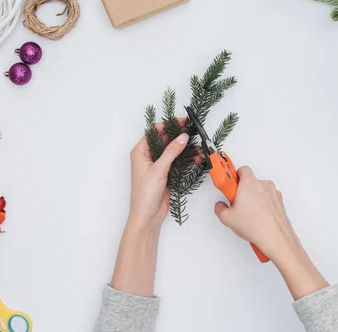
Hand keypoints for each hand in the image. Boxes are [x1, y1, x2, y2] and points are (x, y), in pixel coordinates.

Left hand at [110, 123, 190, 296]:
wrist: (147, 216)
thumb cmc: (145, 194)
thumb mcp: (158, 170)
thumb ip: (171, 152)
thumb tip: (182, 137)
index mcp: (140, 152)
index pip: (154, 132)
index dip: (168, 125)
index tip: (182, 121)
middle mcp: (148, 156)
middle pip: (165, 140)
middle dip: (178, 135)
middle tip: (192, 131)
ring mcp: (157, 165)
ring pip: (173, 151)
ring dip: (184, 148)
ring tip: (197, 145)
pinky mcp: (166, 174)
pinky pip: (177, 162)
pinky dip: (186, 159)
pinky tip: (196, 157)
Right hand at [214, 166, 328, 299]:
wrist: (276, 239)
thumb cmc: (255, 226)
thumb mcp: (227, 218)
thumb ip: (219, 208)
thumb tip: (220, 206)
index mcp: (249, 183)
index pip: (241, 170)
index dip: (233, 177)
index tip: (228, 183)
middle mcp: (263, 184)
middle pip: (250, 182)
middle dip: (242, 191)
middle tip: (236, 204)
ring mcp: (274, 193)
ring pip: (260, 191)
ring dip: (253, 199)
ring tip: (248, 215)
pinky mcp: (280, 203)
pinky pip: (268, 200)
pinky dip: (263, 207)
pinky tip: (258, 219)